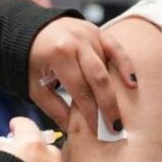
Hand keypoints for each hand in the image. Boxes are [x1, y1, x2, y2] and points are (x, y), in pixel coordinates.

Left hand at [28, 17, 137, 131]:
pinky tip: (132, 83)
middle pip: (99, 79)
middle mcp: (76, 42)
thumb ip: (54, 108)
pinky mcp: (97, 31)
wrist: (29, 29)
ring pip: (108, 66)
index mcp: (59, 55)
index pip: (80, 90)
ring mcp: (89, 35)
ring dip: (115, 90)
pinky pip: (116, 48)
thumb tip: (72, 131)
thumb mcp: (35, 85)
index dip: (91, 112)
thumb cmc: (31, 60)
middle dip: (108, 105)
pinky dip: (126, 65)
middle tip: (115, 127)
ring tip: (121, 113)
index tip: (98, 131)